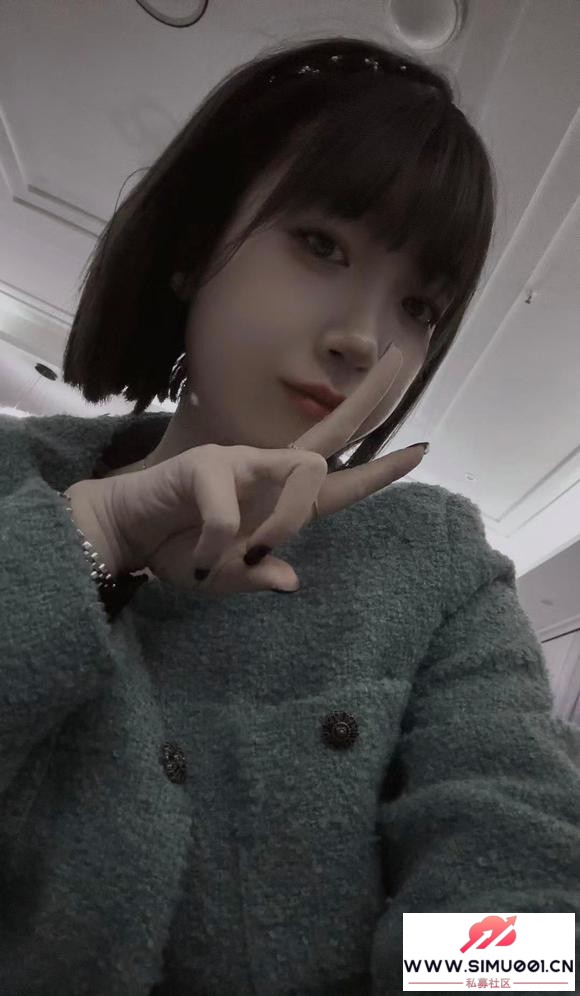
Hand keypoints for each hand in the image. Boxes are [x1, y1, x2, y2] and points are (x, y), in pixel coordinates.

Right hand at [67, 342, 426, 594]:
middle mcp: (267, 470)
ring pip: (303, 470)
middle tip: (405, 354)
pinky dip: (217, 546)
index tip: (421, 450)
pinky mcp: (206, 467)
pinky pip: (230, 514)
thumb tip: (292, 580)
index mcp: (279, 498)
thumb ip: (256, 576)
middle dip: (371, 396)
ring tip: (246, 556)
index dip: (380, 469)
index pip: (340, 478)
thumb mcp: (223, 576)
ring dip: (286, 521)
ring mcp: (240, 462)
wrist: (124, 535)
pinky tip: (196, 558)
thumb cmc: (176, 549)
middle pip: (333, 429)